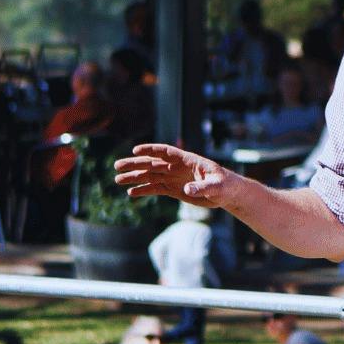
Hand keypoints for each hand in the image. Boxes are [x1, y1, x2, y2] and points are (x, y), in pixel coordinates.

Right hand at [114, 143, 231, 203]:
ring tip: (117, 179)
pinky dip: (143, 190)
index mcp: (187, 160)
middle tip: (117, 166)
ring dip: (134, 177)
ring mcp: (173, 178)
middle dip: (134, 164)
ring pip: (150, 176)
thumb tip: (187, 189)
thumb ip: (203, 187)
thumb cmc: (225, 185)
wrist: (226, 193)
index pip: (165, 152)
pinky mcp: (173, 189)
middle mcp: (176, 167)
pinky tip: (131, 193)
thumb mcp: (216, 186)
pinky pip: (155, 188)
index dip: (150, 150)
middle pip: (152, 163)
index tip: (135, 151)